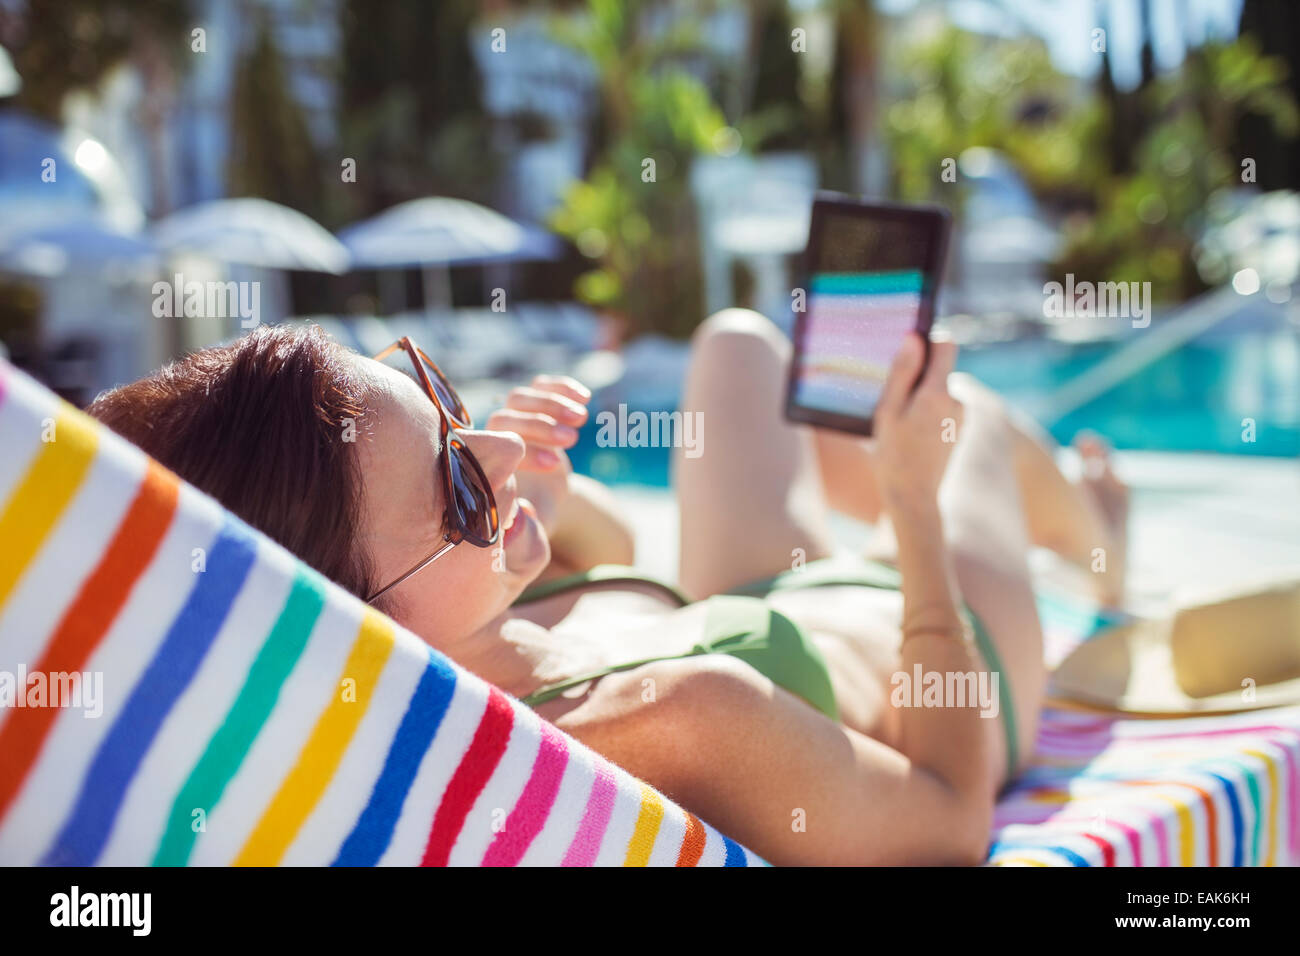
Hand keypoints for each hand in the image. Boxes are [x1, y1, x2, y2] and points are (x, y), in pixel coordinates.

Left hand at [485, 375, 590, 533]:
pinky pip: (540, 386)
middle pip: (506, 417)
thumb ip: (527, 530)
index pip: (497, 449)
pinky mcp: (532, 406)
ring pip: (521, 397)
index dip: (527, 452)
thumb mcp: (534, 530)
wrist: (545, 499)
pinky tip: (585, 397)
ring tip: (581, 419)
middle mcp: (492, 439)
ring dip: (551, 404)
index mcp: (487, 467)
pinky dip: (561, 387)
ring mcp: (512, 418)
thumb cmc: (537, 516)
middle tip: (570, 441)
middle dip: (539, 426)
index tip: (554, 466)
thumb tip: (524, 514)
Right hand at [873, 335, 962, 508]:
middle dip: (916, 376)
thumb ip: (902, 373)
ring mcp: (959, 416)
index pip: (945, 344)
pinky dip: (925, 413)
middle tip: (892, 399)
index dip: (927, 341)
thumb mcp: (888, 412)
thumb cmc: (893, 456)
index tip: (908, 349)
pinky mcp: (957, 429)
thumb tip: (914, 338)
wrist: (914, 498)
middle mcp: (955, 401)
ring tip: (898, 423)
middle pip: (938, 368)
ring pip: (937, 390)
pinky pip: (940, 408)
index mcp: (936, 393)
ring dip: (919, 397)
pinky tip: (910, 435)